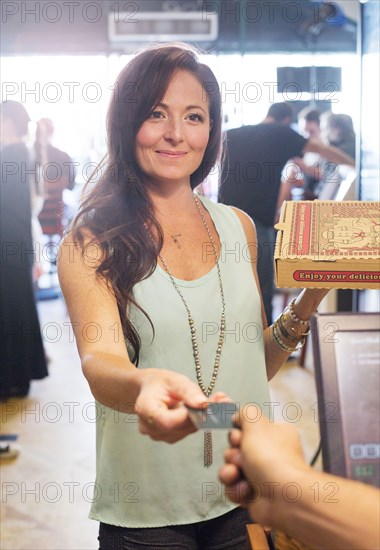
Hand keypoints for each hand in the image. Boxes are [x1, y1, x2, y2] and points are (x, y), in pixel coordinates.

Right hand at [136, 369, 230, 443]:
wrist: (149, 389)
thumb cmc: (159, 383)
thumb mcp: (173, 380)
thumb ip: (188, 392)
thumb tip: (203, 405)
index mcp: (145, 409)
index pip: (168, 422)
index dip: (188, 417)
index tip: (206, 405)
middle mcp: (149, 427)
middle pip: (180, 428)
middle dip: (203, 414)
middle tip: (222, 399)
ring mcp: (158, 435)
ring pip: (186, 430)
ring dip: (204, 417)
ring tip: (218, 400)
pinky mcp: (169, 437)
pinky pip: (187, 431)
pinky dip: (198, 420)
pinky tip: (206, 408)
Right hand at [219, 406, 308, 523]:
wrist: (283, 498)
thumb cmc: (271, 457)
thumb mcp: (256, 424)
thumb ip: (246, 412)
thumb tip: (238, 417)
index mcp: (275, 434)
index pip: (249, 429)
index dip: (238, 433)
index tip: (238, 437)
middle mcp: (270, 454)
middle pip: (237, 450)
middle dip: (233, 455)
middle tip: (240, 458)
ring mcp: (263, 476)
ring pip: (233, 469)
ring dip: (230, 472)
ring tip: (236, 475)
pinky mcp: (255, 495)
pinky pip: (236, 488)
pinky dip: (237, 489)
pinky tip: (245, 490)